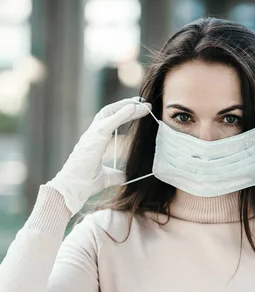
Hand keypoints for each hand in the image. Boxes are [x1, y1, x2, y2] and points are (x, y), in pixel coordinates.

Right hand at [45, 97, 150, 215]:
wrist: (73, 189)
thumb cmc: (85, 182)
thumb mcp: (106, 177)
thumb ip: (116, 175)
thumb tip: (127, 176)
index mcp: (94, 141)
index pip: (109, 121)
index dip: (123, 113)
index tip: (137, 109)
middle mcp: (92, 134)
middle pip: (109, 112)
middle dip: (126, 105)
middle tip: (143, 102)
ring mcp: (91, 135)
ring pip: (110, 113)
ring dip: (127, 107)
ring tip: (143, 104)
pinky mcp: (94, 138)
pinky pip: (110, 122)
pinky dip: (122, 114)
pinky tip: (133, 108)